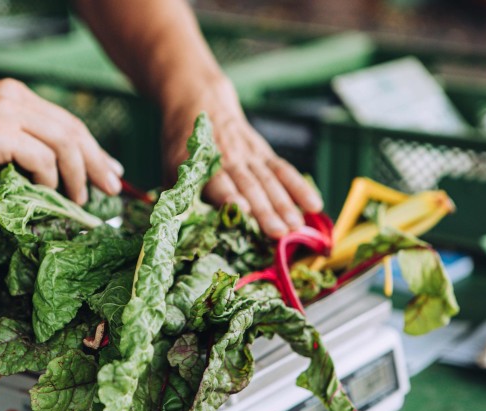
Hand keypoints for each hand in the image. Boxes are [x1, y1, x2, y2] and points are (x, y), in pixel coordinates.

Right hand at [0, 78, 122, 203]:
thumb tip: (50, 178)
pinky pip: (40, 157)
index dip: (93, 147)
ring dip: (78, 174)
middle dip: (97, 161)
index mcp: (17, 96)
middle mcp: (17, 98)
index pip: (67, 121)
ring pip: (64, 142)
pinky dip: (49, 178)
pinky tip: (48, 192)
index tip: (110, 169)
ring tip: (81, 198)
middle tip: (112, 186)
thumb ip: (18, 148)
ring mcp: (8, 112)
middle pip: (74, 129)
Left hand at [161, 77, 323, 237]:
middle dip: (266, 211)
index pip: (217, 182)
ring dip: (285, 205)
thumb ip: (177, 197)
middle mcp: (228, 159)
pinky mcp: (264, 154)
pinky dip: (299, 187)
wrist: (200, 103)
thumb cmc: (182, 146)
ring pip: (269, 181)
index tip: (242, 210)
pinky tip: (314, 206)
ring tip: (297, 227)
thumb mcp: (170, 168)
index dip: (228, 196)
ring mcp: (249, 156)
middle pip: (249, 186)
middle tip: (279, 233)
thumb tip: (177, 228)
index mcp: (201, 164)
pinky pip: (284, 170)